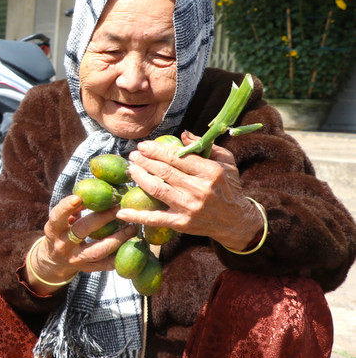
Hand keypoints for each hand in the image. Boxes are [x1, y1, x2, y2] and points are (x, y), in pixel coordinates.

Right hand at [30, 194, 136, 288]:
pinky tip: (131, 246)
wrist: (54, 261)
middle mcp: (63, 245)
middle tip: (120, 208)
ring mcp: (75, 259)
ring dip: (117, 239)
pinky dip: (119, 256)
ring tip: (132, 228)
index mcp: (53, 230)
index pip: (57, 218)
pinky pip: (105, 265)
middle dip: (102, 218)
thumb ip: (72, 209)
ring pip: (97, 250)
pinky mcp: (86, 269)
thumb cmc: (60, 232)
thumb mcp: (59, 221)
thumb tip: (90, 193)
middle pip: (82, 231)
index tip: (78, 198)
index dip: (66, 208)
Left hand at [118, 132, 262, 250]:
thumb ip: (205, 146)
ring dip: (140, 178)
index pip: (178, 158)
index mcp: (210, 172)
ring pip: (157, 190)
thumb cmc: (228, 187)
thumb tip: (183, 134)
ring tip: (131, 169)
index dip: (157, 150)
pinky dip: (137, 216)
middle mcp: (199, 189)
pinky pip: (155, 219)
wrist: (235, 220)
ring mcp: (189, 207)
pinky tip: (122, 213)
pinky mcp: (181, 223)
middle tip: (132, 155)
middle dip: (145, 161)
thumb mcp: (226, 162)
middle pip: (165, 172)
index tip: (143, 146)